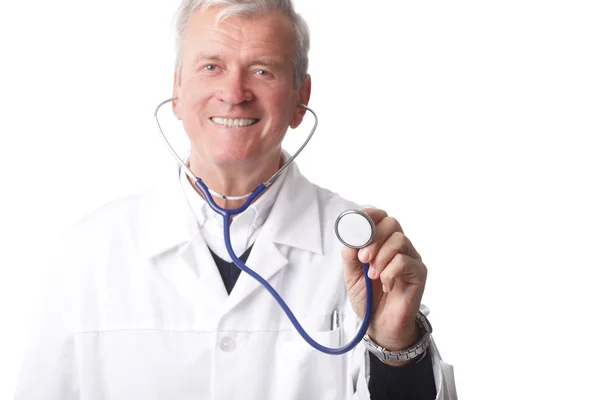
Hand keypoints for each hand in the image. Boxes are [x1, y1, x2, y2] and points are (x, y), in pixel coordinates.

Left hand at [342, 208, 426, 362]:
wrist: (380, 325)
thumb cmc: (369, 298)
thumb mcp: (352, 276)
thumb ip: (350, 256)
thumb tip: (350, 239)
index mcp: (382, 243)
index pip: (381, 218)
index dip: (370, 215)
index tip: (358, 222)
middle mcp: (398, 247)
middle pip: (392, 223)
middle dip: (374, 237)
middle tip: (364, 258)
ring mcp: (410, 258)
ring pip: (399, 240)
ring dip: (381, 257)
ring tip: (373, 275)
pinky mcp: (418, 273)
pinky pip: (405, 261)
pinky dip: (390, 272)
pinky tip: (386, 285)